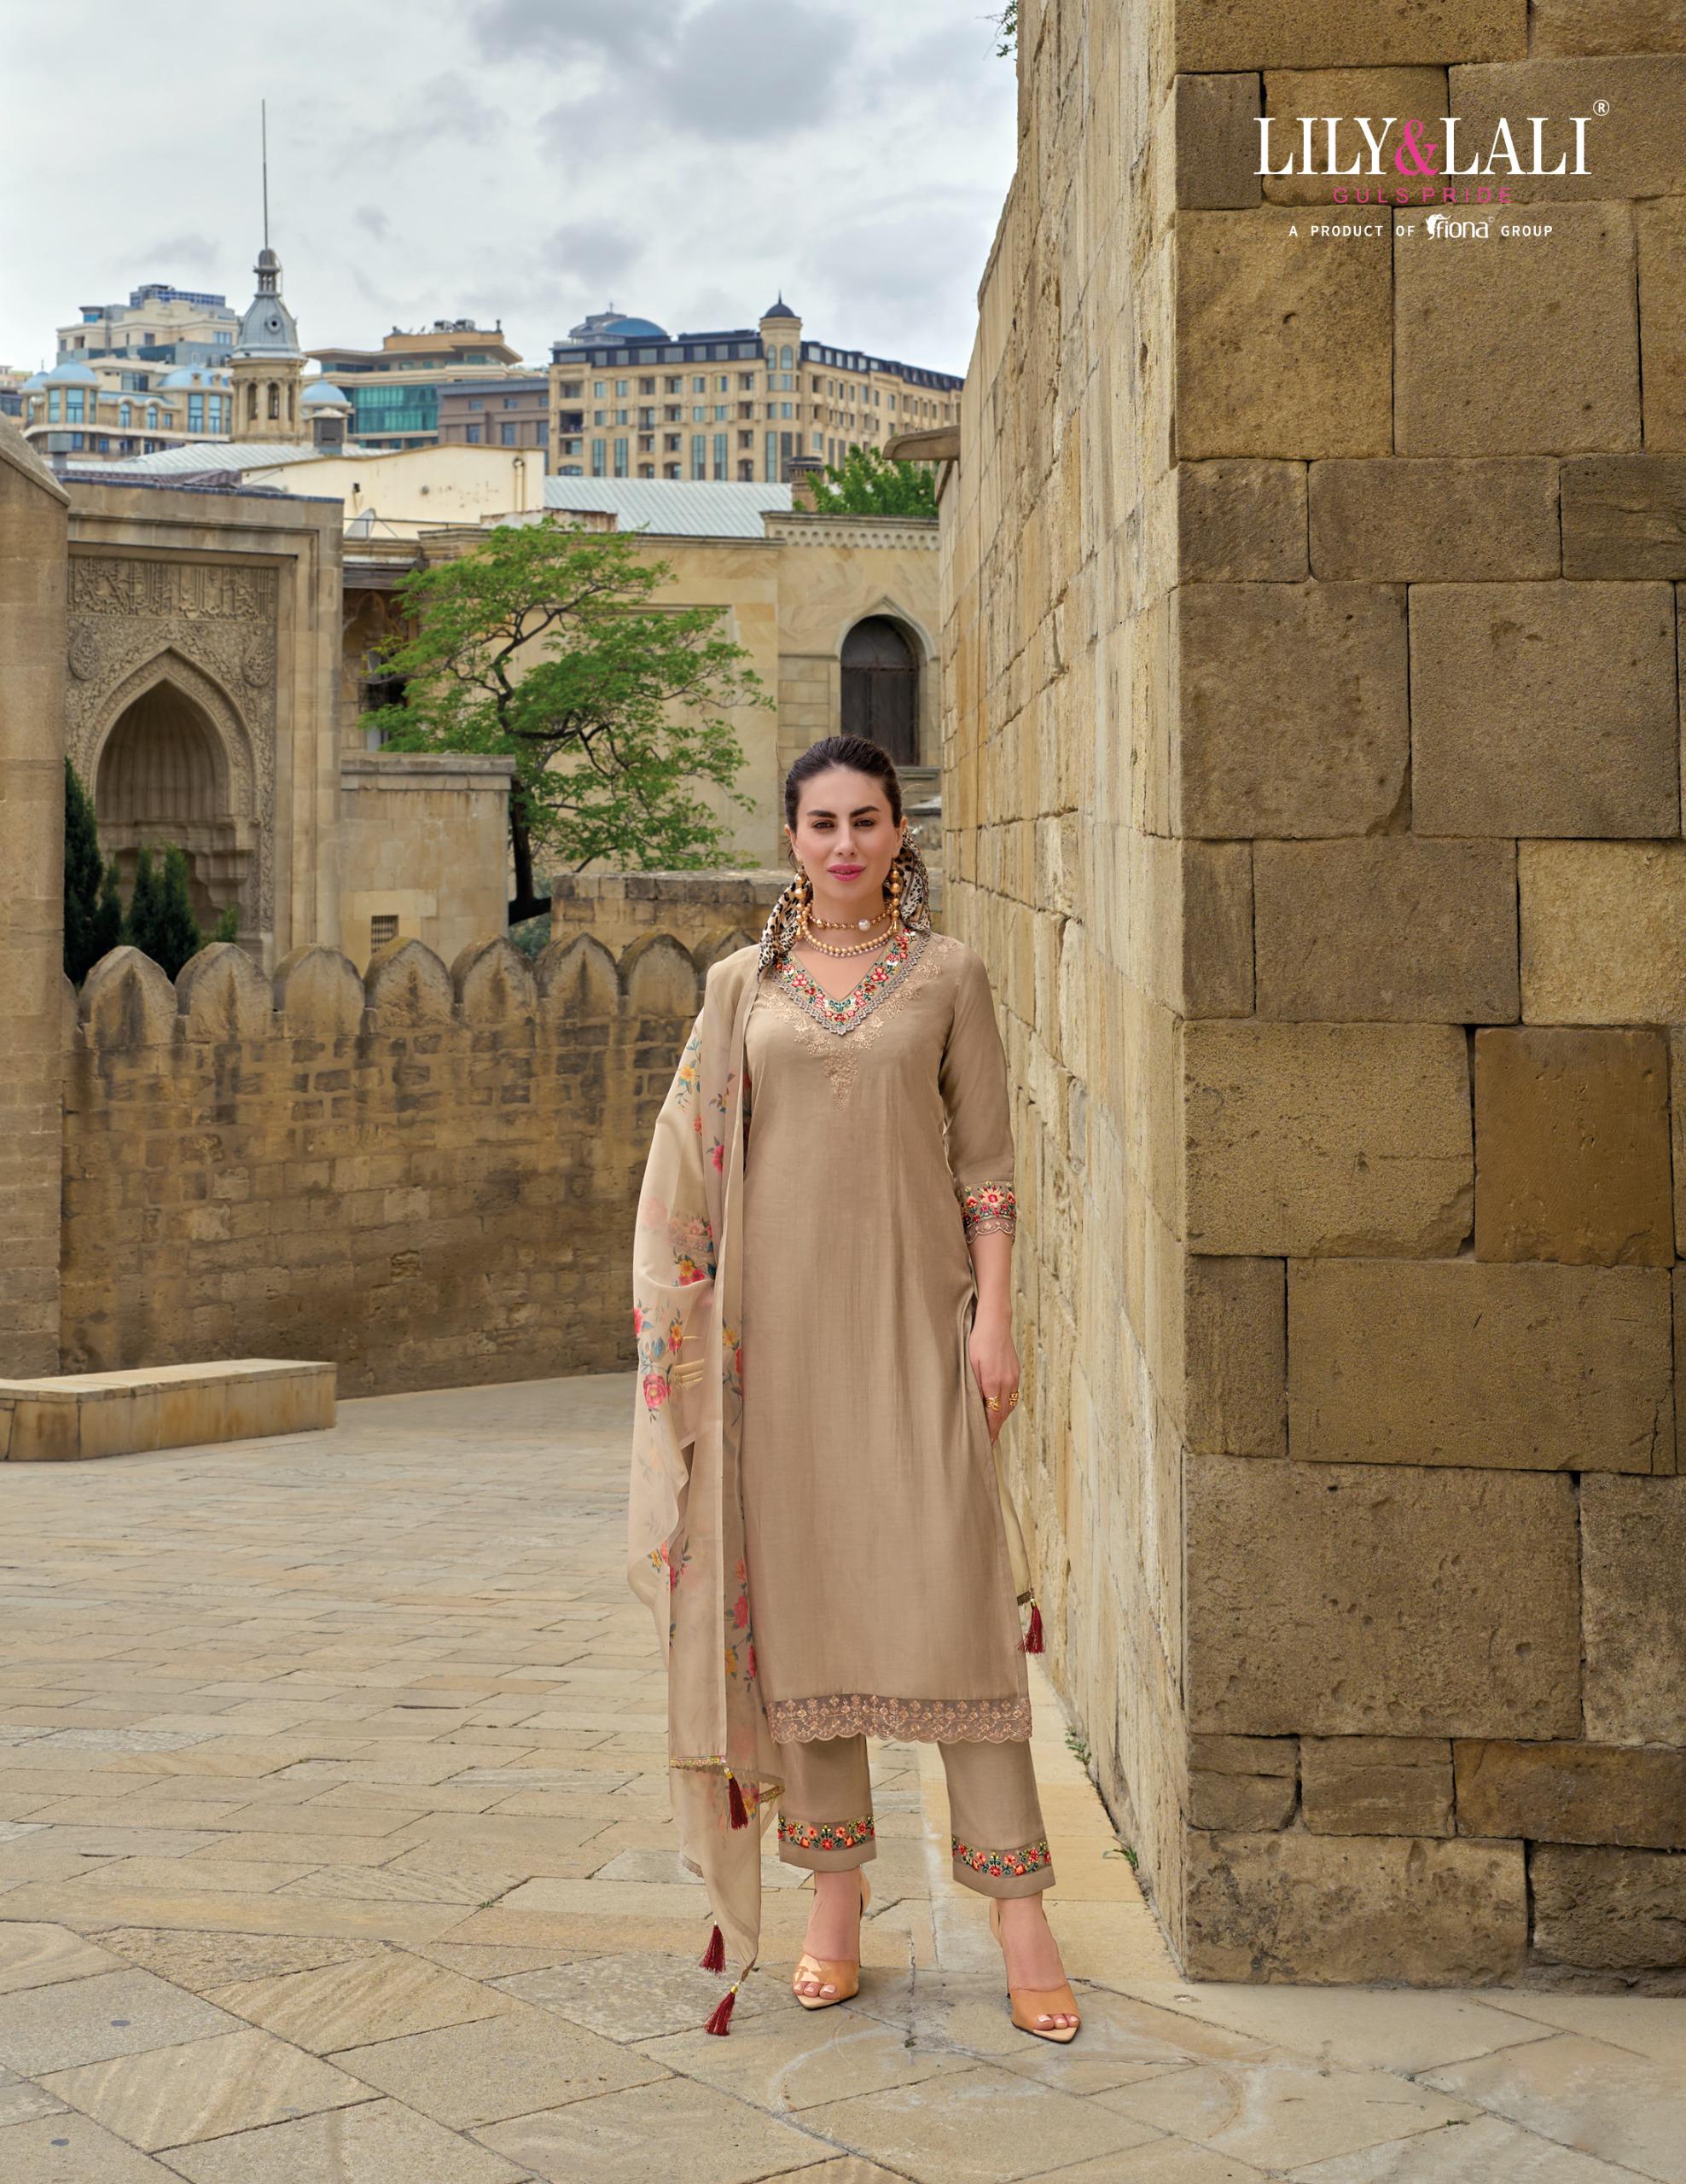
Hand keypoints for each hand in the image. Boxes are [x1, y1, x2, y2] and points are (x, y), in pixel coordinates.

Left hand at [968, 1313, 1020, 1443]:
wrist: (995, 1322)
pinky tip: (1000, 1407)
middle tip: (990, 1443)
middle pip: (1003, 1413)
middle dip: (996, 1429)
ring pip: (1009, 1404)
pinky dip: (1006, 1405)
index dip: (990, 1430)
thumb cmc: (978, 1341)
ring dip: (1001, 1417)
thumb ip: (974, 1386)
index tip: (987, 1443)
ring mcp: (1013, 1376)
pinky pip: (1012, 1394)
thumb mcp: (970, 1364)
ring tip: (994, 1429)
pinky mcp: (1015, 1371)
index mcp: (994, 1382)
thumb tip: (976, 1405)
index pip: (993, 1414)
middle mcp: (1007, 1382)